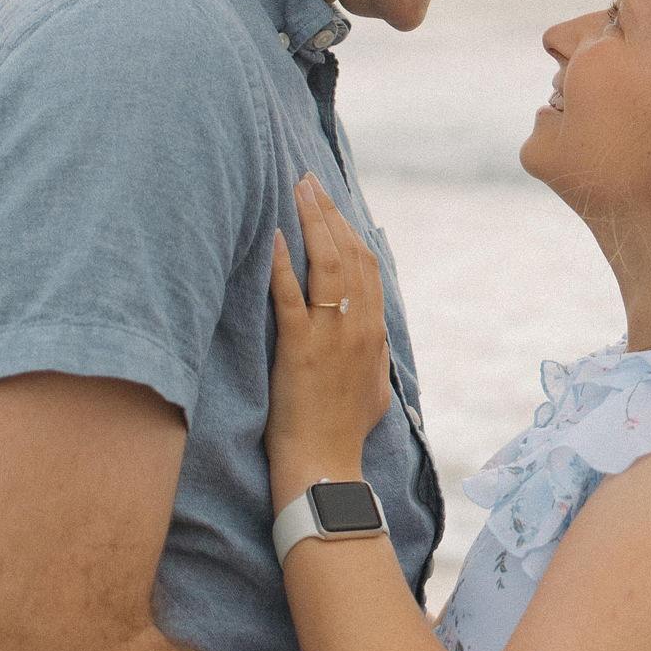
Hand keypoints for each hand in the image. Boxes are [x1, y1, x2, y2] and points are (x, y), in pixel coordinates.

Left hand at [266, 174, 393, 506]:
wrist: (326, 470)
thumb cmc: (344, 433)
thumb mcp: (374, 386)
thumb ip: (374, 352)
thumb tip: (373, 332)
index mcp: (374, 332)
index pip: (367, 264)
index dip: (349, 228)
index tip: (332, 203)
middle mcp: (357, 327)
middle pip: (348, 253)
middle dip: (328, 212)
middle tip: (309, 181)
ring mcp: (330, 336)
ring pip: (326, 265)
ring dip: (311, 222)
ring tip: (296, 190)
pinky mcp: (299, 350)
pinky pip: (291, 297)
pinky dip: (284, 264)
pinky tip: (276, 238)